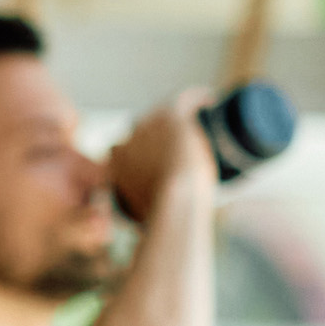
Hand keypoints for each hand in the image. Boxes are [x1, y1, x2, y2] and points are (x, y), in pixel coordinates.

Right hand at [108, 89, 215, 220]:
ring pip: (163, 116)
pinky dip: (197, 98)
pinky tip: (210, 100)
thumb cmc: (159, 217)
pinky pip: (184, 99)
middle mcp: (126, 139)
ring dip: (178, 119)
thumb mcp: (136, 217)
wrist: (174, 204)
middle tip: (181, 147)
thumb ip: (133, 214)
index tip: (159, 160)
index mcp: (114, 162)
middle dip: (158, 137)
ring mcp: (147, 126)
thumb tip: (140, 226)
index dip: (142, 154)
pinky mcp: (170, 117)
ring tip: (197, 126)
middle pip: (142, 132)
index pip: (123, 150)